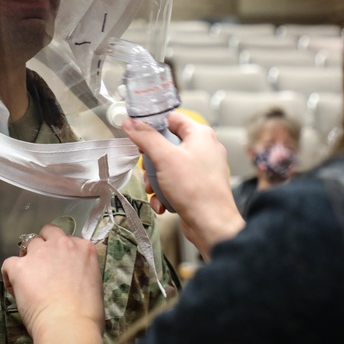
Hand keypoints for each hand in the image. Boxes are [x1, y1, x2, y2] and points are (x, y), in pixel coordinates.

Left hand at [1, 224, 103, 343]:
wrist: (69, 324)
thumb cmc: (87, 313)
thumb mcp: (94, 283)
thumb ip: (81, 271)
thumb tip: (71, 278)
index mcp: (83, 248)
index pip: (68, 240)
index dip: (62, 252)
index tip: (60, 266)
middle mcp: (62, 244)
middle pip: (48, 232)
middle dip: (44, 244)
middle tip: (43, 264)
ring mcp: (40, 253)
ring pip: (28, 245)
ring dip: (28, 258)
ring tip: (27, 278)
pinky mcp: (21, 266)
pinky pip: (9, 264)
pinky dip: (10, 274)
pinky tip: (15, 287)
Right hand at [123, 112, 245, 258]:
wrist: (212, 225)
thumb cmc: (197, 190)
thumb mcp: (165, 158)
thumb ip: (146, 137)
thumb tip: (131, 123)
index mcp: (200, 134)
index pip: (172, 118)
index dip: (153, 124)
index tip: (138, 133)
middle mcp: (204, 148)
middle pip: (167, 144)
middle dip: (152, 160)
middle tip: (146, 168)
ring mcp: (201, 168)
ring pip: (168, 165)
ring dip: (155, 179)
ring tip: (153, 190)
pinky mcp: (198, 186)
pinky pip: (175, 182)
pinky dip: (165, 192)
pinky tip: (161, 202)